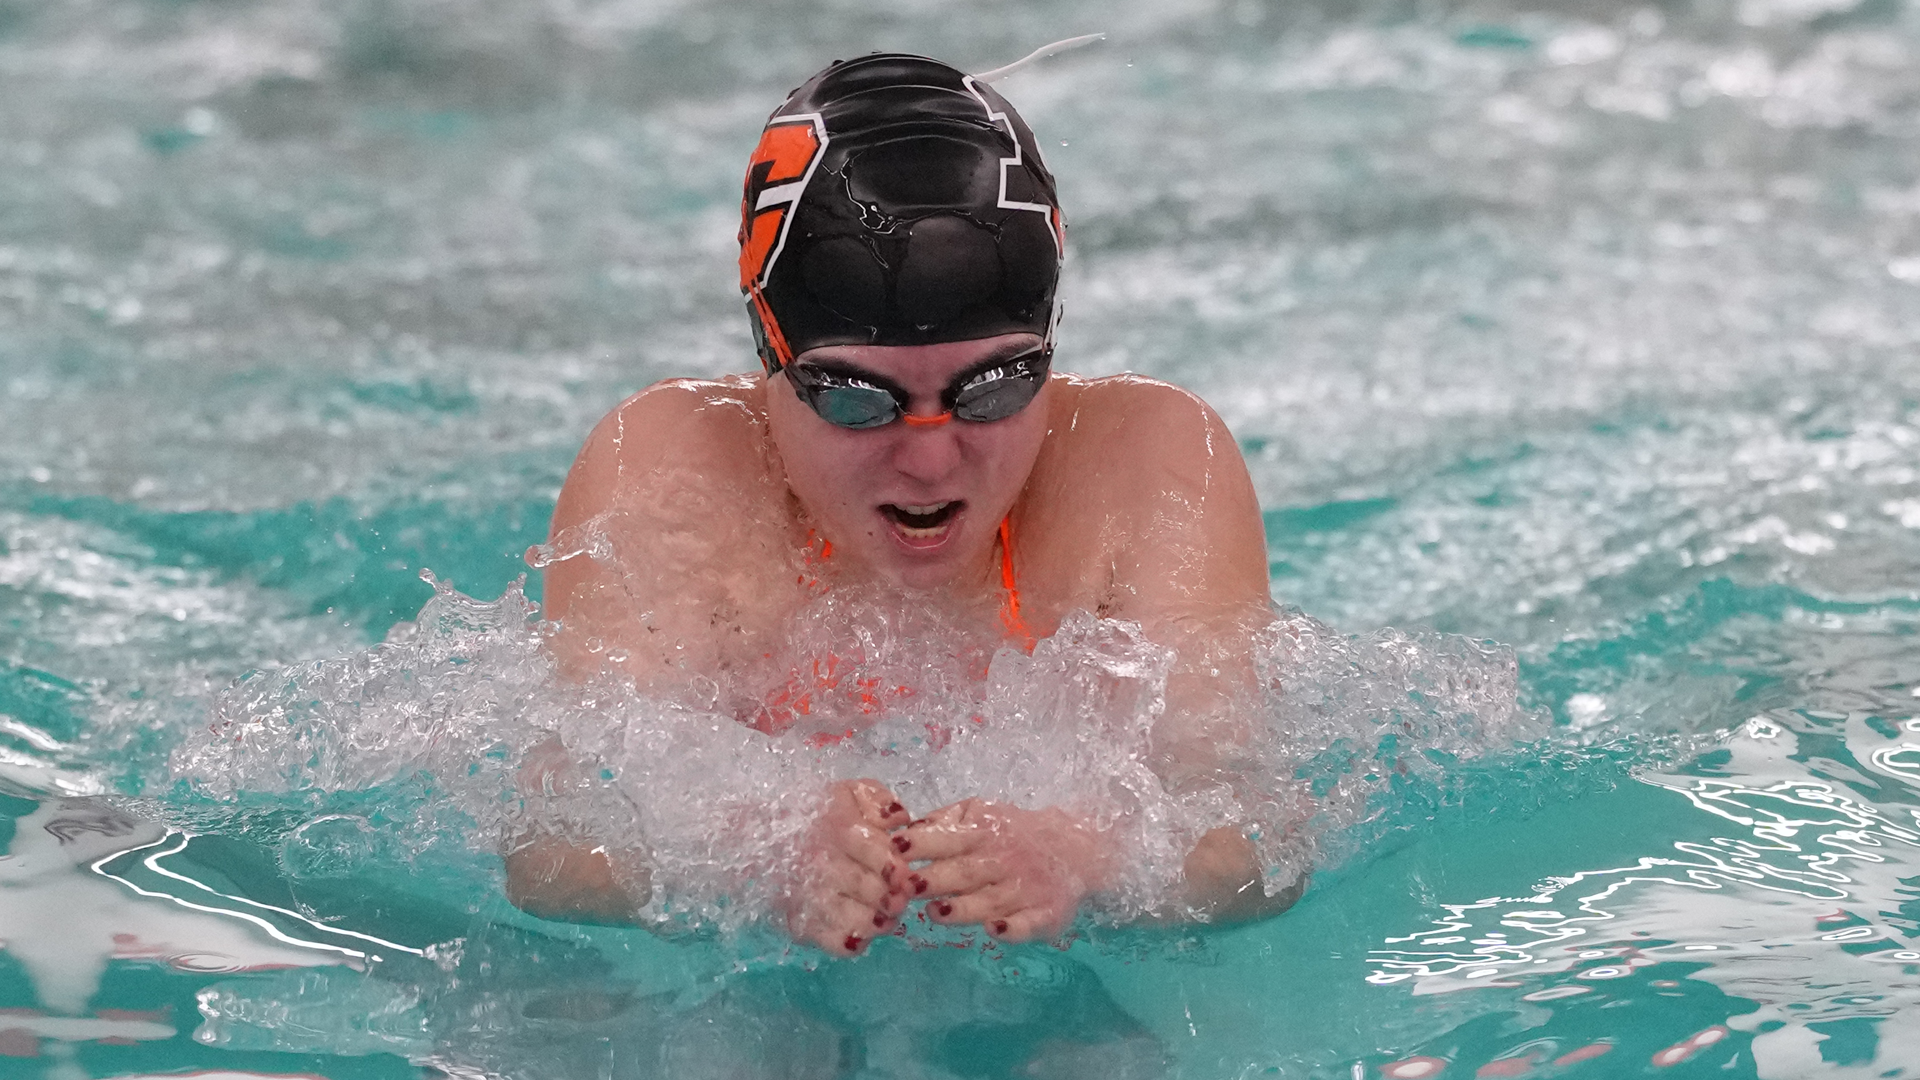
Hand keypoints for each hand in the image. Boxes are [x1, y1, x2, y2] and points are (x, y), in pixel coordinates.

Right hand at [782, 779, 912, 956]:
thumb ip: (878, 800)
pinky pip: (828, 939)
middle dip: (886, 896)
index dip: (888, 864)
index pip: (866, 846)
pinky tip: (863, 935)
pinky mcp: (800, 920)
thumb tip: (899, 819)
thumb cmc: (823, 813)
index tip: (903, 874)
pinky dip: (849, 942)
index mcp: (835, 827)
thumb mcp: (851, 793)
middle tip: (900, 900)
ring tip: (886, 919)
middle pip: (859, 884)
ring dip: (872, 921)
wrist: (768, 833)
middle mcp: (818, 860)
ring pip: (844, 915)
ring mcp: (806, 893)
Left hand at [897, 799, 1113, 942]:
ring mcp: (1024, 889)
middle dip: (935, 879)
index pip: (947, 839)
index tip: (895, 851)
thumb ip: (944, 821)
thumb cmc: (1012, 830)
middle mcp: (1002, 860)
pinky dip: (1013, 929)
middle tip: (905, 888)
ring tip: (935, 912)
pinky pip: (1029, 923)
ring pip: (990, 900)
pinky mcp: (1045, 913)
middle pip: (964, 872)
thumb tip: (905, 830)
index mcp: (983, 833)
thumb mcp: (980, 811)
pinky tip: (996, 930)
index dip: (921, 845)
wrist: (1074, 846)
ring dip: (963, 908)